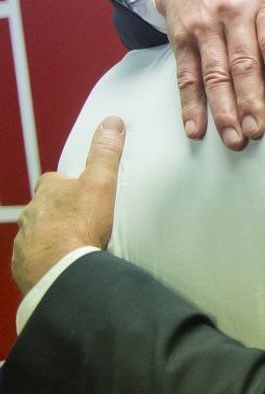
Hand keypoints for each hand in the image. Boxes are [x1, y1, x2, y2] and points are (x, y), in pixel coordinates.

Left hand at [12, 117, 125, 293]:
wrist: (61, 270)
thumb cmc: (78, 226)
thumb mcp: (100, 183)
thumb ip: (104, 154)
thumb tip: (111, 123)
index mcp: (47, 191)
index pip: (54, 180)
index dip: (67, 184)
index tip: (81, 190)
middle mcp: (31, 214)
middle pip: (45, 207)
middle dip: (59, 211)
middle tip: (83, 219)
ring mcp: (26, 240)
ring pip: (38, 233)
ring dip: (52, 236)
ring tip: (76, 243)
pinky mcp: (25, 264)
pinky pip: (36, 258)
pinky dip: (48, 259)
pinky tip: (65, 262)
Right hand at [158, 0, 264, 149]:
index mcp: (264, 2)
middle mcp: (232, 13)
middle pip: (242, 62)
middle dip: (249, 100)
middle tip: (256, 132)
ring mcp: (204, 27)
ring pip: (213, 73)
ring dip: (222, 109)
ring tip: (234, 139)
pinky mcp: (181, 39)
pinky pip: (185, 75)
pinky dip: (189, 105)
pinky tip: (196, 130)